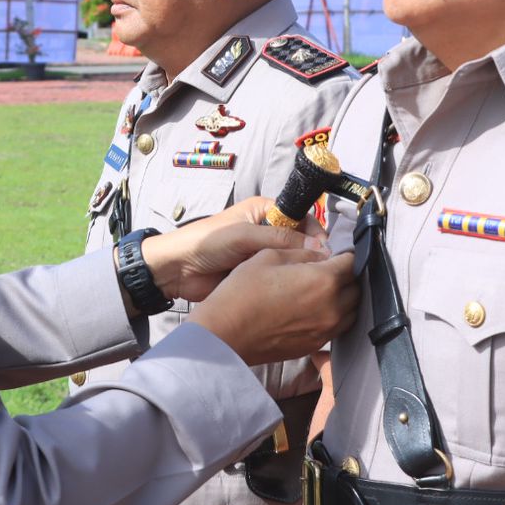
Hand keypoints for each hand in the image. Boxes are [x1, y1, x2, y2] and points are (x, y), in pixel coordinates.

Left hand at [141, 196, 326, 301]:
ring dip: (301, 271)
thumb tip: (318, 249)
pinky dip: (289, 284)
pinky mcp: (258, 274)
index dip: (316, 233)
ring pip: (292, 262)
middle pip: (301, 241)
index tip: (326, 251)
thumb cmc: (206, 242)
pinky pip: (280, 277)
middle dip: (312, 254)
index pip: (302, 217)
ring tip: (314, 283)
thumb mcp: (244, 235)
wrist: (178, 269)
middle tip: (324, 271)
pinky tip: (299, 293)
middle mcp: (268, 230)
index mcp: (265, 211)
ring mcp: (263, 254)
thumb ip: (281, 239)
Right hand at [192, 249, 357, 365]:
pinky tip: (314, 310)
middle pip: (356, 288)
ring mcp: (325, 330)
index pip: (351, 262)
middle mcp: (332, 307)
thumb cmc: (243, 290)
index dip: (344, 255)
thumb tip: (321, 254)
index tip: (336, 254)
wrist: (226, 333)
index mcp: (324, 280)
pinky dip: (333, 317)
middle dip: (346, 277)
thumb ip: (302, 252)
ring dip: (344, 299)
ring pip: (351, 311)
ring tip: (324, 291)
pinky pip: (336, 328)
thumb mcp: (269, 255)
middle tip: (329, 271)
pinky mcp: (315, 345)